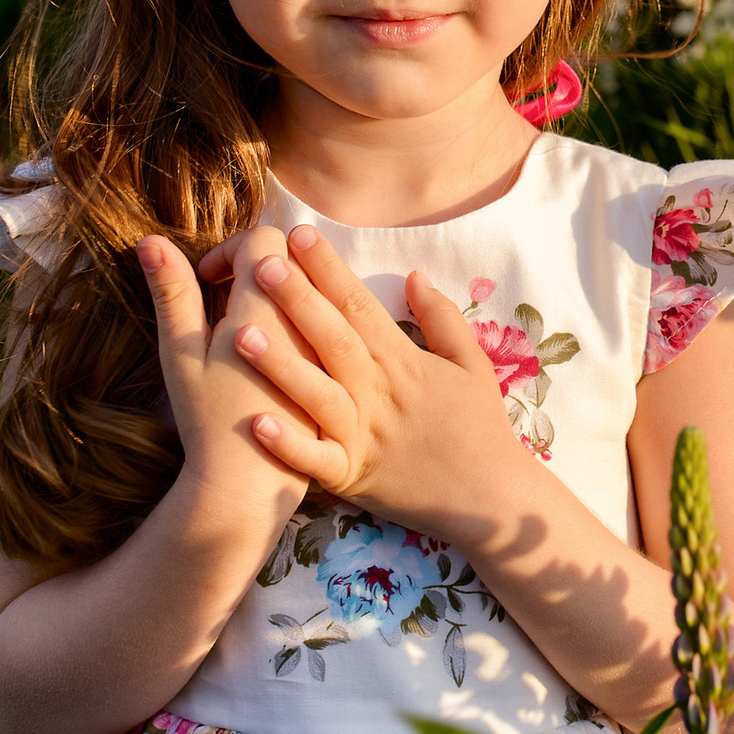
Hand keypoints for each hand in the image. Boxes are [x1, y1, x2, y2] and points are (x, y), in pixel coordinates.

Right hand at [136, 230, 310, 491]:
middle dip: (259, 268)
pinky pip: (332, 328)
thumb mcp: (181, 353)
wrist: (250, 484)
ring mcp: (328, 345)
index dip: (231, 248)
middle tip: (227, 300)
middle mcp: (307, 317)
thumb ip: (173, 292)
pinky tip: (274, 355)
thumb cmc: (207, 418)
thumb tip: (150, 239)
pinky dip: (301, 327)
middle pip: (294, 260)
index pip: (265, 238)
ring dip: (283, 298)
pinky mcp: (341, 373)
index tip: (208, 279)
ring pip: (317, 293)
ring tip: (248, 328)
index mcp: (266, 303)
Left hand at [230, 224, 524, 533]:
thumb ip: (443, 318)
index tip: (300, 234)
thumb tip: (414, 274)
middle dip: (298, 300)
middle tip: (263, 263)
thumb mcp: (473, 365)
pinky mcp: (353, 477)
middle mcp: (378, 394)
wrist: (492, 499)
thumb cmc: (481, 429)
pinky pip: (316, 460)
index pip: (360, 305)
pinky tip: (256, 423)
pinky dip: (288, 444)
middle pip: (333, 339)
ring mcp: (364, 437)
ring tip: (241, 333)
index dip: (329, 269)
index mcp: (403, 362)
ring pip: (317, 395)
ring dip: (280, 364)